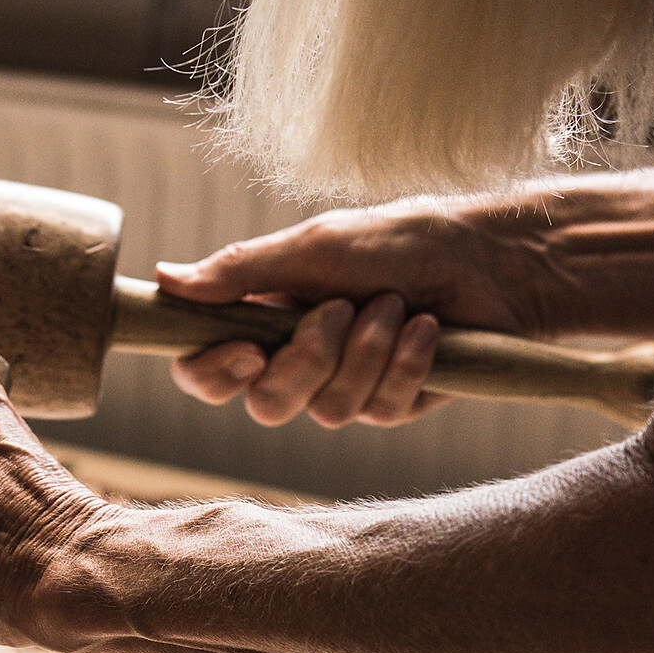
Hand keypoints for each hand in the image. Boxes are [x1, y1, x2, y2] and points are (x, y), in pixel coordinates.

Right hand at [157, 201, 526, 427]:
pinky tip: (428, 330)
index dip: (214, 374)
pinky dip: (404, 363)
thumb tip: (165, 278)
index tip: (245, 349)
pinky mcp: (391, 406)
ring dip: (366, 351)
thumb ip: (241, 271)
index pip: (208, 373)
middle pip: (266, 406)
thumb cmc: (400, 241)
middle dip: (307, 360)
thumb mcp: (315, 247)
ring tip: (394, 305)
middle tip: (339, 310)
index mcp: (265, 321)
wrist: (488, 261)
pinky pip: (379, 410)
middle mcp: (297, 362)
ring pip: (327, 411)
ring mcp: (344, 389)